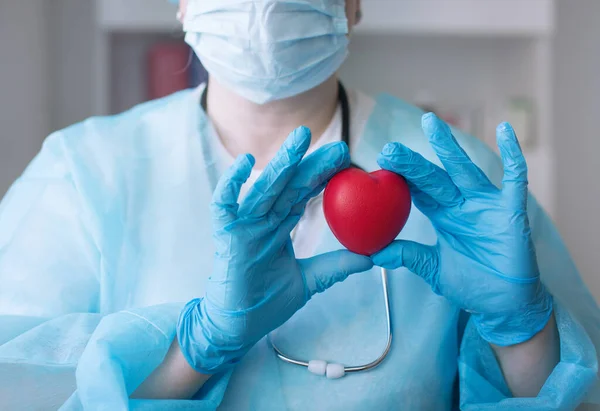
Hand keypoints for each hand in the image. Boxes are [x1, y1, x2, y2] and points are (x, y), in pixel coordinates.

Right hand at [178, 126, 372, 372]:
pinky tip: (246, 162)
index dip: (323, 176)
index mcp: (279, 226)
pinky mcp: (225, 236)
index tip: (347, 160)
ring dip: (281, 162)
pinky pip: (224, 204)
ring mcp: (243, 225)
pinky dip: (231, 183)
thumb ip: (335, 266)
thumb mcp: (310, 282)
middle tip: (339, 146)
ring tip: (302, 138)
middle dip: (311, 163)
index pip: (303, 194)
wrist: (238, 328)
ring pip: (264, 188)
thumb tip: (371, 257)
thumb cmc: (266, 302)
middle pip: (289, 185)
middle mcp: (262, 220)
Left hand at [373, 113, 551, 345]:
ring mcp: (486, 204)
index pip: (418, 190)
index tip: (378, 163)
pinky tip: (503, 129)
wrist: (505, 302)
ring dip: (448, 147)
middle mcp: (461, 204)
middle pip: (433, 177)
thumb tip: (373, 253)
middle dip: (412, 163)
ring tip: (429, 123)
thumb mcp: (433, 269)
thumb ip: (407, 256)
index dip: (400, 177)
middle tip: (389, 149)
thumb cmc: (472, 283)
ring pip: (464, 170)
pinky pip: (514, 179)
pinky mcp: (511, 211)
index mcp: (443, 215)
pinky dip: (512, 154)